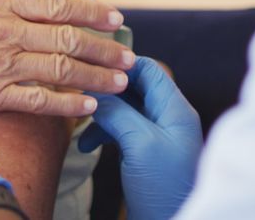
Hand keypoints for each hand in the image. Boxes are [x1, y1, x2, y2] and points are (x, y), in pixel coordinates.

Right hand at [0, 0, 134, 117]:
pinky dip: (67, 104)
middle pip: (67, 39)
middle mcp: (4, 33)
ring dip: (95, 76)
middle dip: (103, 48)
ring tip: (119, 82)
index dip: (91, 12)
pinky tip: (88, 106)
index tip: (117, 19)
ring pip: (59, 70)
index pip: (56, 6)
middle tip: (129, 56)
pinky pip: (38, 101)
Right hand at [78, 57, 203, 219]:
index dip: (120, 65)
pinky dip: (102, 133)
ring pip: (124, 109)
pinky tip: (87, 145)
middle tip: (79, 91)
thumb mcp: (140, 143)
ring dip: (101, 113)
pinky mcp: (144, 155)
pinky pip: (121, 132)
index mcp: (175, 109)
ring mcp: (156, 137)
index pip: (148, 69)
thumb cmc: (164, 189)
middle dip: (106, 89)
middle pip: (134, 87)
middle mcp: (168, 119)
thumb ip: (119, 112)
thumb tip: (96, 91)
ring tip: (80, 121)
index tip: (92, 66)